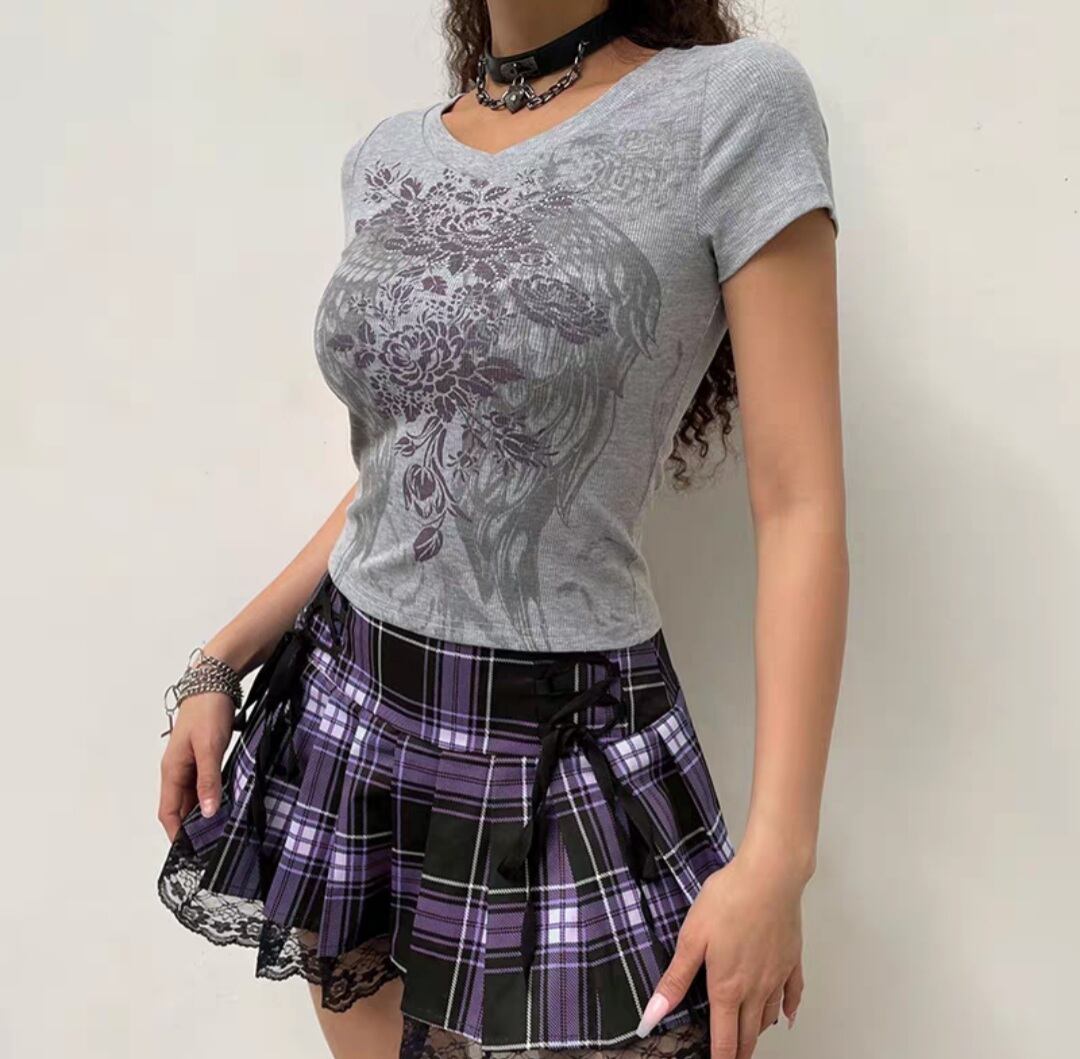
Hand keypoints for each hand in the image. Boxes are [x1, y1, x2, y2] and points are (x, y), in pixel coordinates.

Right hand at [157, 691, 233, 839]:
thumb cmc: (208, 711)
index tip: (189, 852)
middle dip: (191, 827)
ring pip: (193, 795)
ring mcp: (190, 761)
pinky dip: (211, 794)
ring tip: (219, 829)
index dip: (176, 834)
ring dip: (202, 811)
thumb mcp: (210, 748)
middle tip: (211, 845)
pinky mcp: (204, 754)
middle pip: (180, 806)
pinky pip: (203, 782)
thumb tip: (206, 813)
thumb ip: (208, 780)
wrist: (216, 681)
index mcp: (172, 770)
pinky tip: (225, 801)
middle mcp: (177, 769)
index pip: (168, 812)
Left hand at [636, 844, 807, 1057]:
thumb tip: (651, 1016)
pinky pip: (793, 994)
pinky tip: (786, 1016)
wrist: (770, 876)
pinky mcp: (792, 959)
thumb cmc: (729, 900)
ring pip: (770, 1017)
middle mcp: (756, 989)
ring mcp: (777, 976)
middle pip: (749, 1034)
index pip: (724, 1040)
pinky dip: (789, 1010)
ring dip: (759, 1033)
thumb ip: (675, 980)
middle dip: (739, 1052)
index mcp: (727, 988)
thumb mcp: (692, 937)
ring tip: (750, 1040)